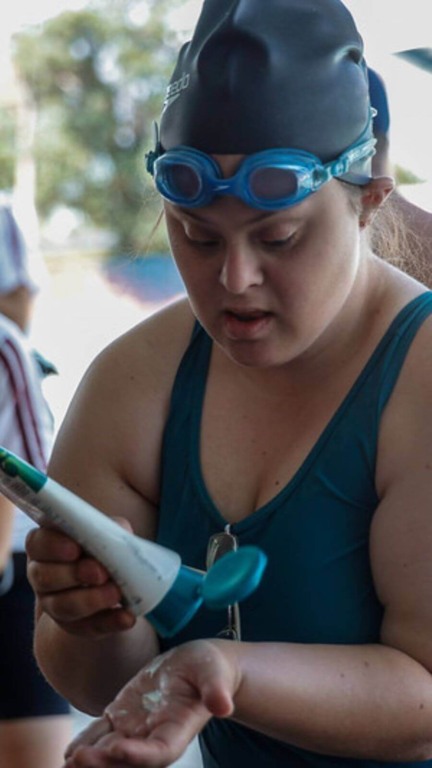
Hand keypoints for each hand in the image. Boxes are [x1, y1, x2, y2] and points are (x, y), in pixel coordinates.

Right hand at [26, 523, 135, 636]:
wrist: (110, 580)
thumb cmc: (104, 547)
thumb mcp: (109, 532)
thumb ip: (111, 531)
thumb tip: (117, 544)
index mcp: (45, 544)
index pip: (37, 543)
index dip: (53, 546)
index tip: (75, 549)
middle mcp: (42, 574)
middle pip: (45, 576)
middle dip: (74, 574)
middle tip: (100, 573)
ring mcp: (53, 603)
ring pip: (62, 605)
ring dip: (91, 600)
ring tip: (115, 593)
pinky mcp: (74, 625)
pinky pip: (88, 626)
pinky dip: (110, 621)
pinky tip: (127, 617)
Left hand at [63, 639, 238, 766]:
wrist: (196, 666)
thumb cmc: (209, 669)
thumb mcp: (215, 673)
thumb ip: (217, 690)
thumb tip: (223, 705)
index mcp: (178, 730)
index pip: (158, 752)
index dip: (138, 755)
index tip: (116, 749)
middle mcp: (154, 737)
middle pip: (128, 760)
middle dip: (104, 763)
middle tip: (79, 760)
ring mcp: (136, 730)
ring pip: (110, 751)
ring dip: (91, 759)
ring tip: (69, 761)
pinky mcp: (123, 717)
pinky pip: (102, 735)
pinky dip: (86, 743)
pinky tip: (69, 752)